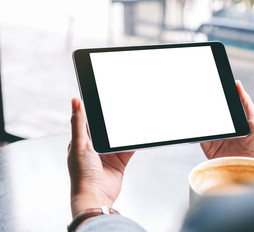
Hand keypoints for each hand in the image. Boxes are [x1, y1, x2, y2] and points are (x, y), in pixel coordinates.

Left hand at [67, 98, 133, 216]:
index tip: (104, 99)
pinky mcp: (120, 161)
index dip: (96, 111)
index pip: (89, 121)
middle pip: (107, 129)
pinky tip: (137, 136)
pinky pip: (128, 149)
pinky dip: (133, 143)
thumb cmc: (82, 173)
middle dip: (114, 120)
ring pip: (118, 138)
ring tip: (132, 120)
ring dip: (124, 132)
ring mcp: (108, 155)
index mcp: (82, 141)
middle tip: (123, 107)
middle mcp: (95, 147)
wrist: (96, 196)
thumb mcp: (79, 143)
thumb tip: (75, 101)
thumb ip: (79, 122)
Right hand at [201, 81, 253, 171]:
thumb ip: (245, 102)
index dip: (214, 101)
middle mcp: (223, 132)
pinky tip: (197, 125)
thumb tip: (237, 84)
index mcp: (233, 123)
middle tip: (199, 98)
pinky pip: (200, 139)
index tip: (208, 90)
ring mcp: (216, 141)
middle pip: (210, 118)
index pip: (220, 110)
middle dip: (204, 109)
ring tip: (196, 110)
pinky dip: (197, 133)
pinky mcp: (210, 151)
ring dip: (199, 120)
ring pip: (204, 127)